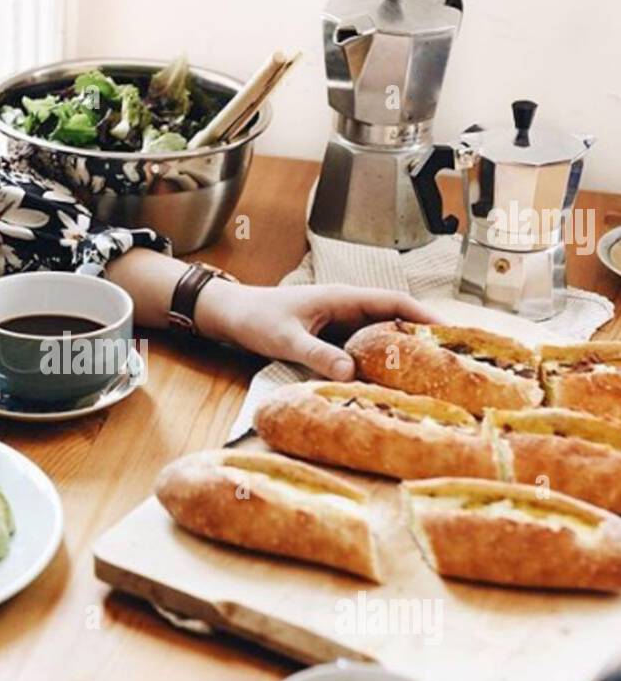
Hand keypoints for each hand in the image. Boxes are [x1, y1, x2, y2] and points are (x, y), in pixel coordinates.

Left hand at [196, 281, 440, 380]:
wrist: (230, 315)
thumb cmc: (255, 318)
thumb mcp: (285, 339)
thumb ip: (316, 354)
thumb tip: (351, 373)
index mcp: (343, 298)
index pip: (394, 303)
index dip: (423, 316)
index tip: (450, 334)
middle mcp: (346, 308)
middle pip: (394, 320)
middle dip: (421, 337)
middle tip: (449, 362)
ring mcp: (339, 323)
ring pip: (379, 336)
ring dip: (400, 352)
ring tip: (427, 376)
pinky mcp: (330, 338)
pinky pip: (361, 349)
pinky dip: (377, 362)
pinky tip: (386, 383)